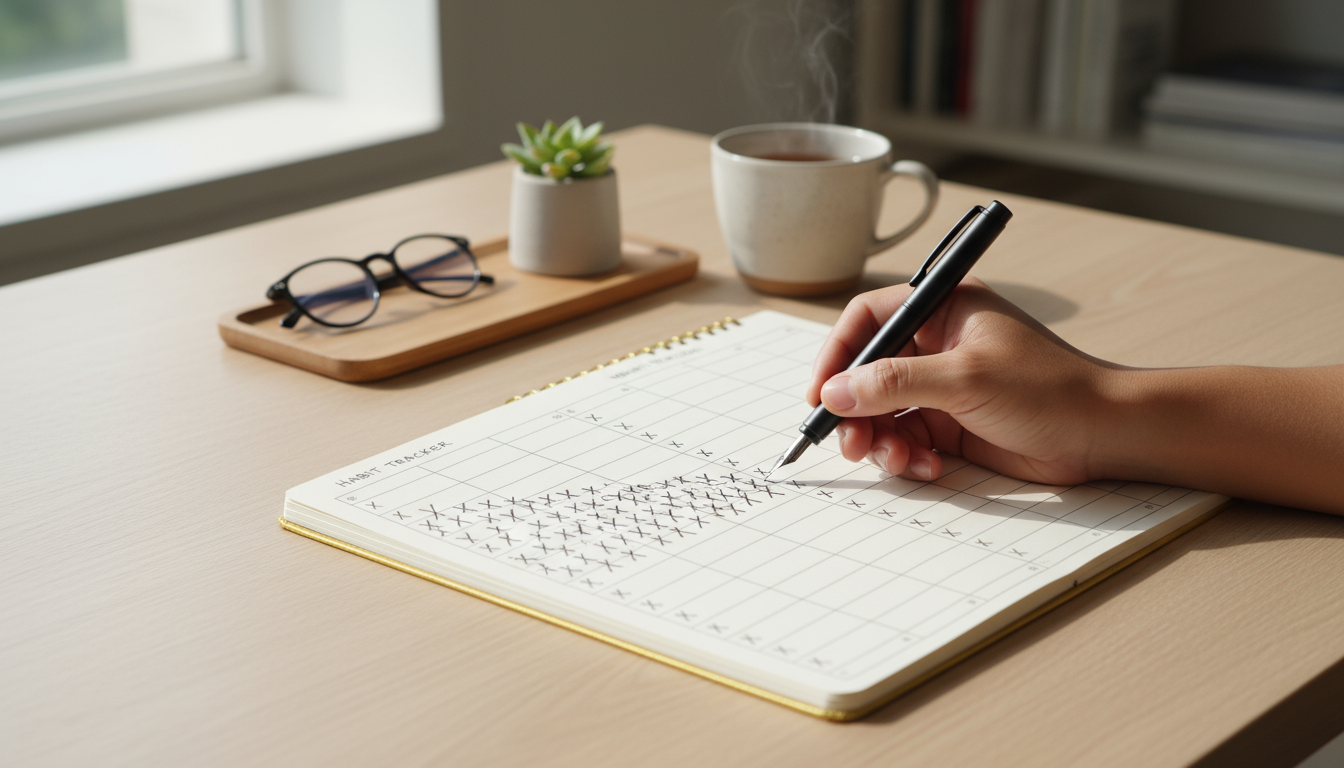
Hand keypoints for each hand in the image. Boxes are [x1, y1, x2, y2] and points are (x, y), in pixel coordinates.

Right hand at [807, 277, 1116, 484]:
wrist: (1103, 435)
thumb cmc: (1050, 389)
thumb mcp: (965, 378)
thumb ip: (895, 383)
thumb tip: (836, 392)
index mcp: (942, 310)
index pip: (868, 319)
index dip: (838, 354)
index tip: (821, 392)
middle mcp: (936, 344)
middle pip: (866, 371)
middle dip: (854, 409)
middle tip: (848, 441)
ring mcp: (941, 386)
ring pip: (881, 412)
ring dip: (878, 439)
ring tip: (893, 459)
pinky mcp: (949, 424)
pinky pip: (905, 439)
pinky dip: (905, 457)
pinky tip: (927, 467)